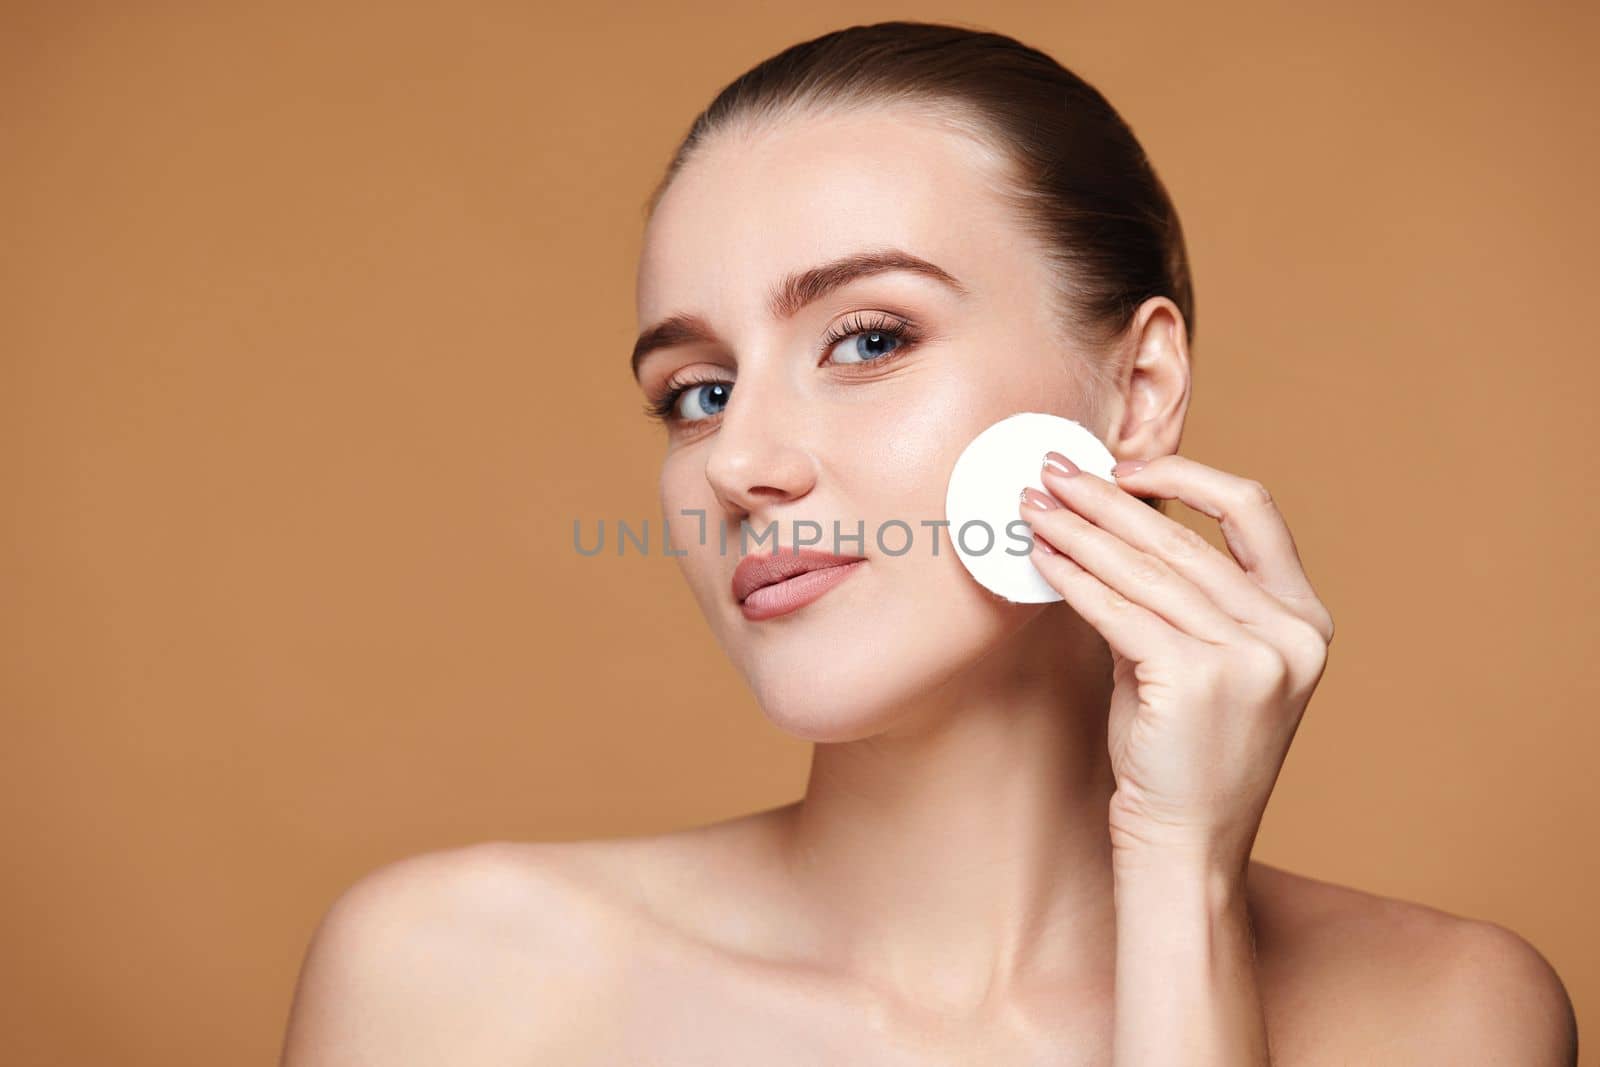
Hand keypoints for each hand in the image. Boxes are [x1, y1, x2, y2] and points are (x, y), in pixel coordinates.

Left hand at [1019, 452, 1334, 872]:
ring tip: (1032, 508)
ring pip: (1146, 570)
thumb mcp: (1199, 663)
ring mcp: (1252, 657)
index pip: (1253, 512)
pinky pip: (1119, 611)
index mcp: (1305, 619)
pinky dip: (1074, 580)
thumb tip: (1106, 522)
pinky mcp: (1198, 679)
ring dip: (1078, 532)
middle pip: (1183, 539)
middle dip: (1105, 500)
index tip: (1126, 470)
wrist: (1187, 847)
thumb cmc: (1182, 756)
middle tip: (1052, 473)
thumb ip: (1174, 597)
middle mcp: (1290, 633)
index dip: (1187, 476)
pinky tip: (1041, 560)